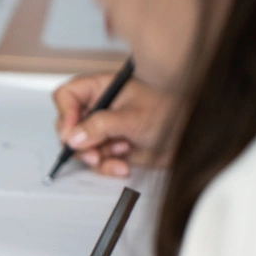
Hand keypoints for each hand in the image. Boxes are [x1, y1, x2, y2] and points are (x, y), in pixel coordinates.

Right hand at [53, 74, 173, 176]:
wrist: (190, 135)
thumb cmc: (172, 111)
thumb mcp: (133, 117)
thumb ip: (101, 125)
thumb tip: (73, 136)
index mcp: (102, 88)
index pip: (67, 96)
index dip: (65, 114)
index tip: (72, 133)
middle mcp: (99, 108)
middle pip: (68, 126)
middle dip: (80, 143)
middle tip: (94, 151)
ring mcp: (103, 129)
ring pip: (81, 148)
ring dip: (98, 157)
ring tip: (120, 152)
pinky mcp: (110, 148)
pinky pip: (96, 162)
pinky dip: (107, 166)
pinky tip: (123, 163)